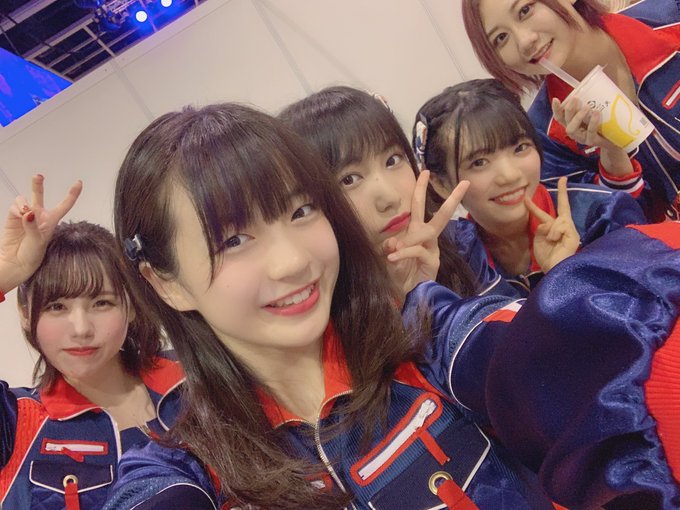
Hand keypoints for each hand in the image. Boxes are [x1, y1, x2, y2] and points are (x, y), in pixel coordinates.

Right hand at [0, 174, 81, 293]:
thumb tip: (28, 212)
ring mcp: (25, 216)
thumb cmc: (32, 255)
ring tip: (24, 212)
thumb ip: (33, 226)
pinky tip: (19, 215)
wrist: (15, 263)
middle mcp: (39, 216)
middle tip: (38, 176)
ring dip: (23, 202)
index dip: (72, 194)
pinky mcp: (13, 218)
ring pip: (25, 200)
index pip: (64, 205)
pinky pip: (15, 206)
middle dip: (37, 185)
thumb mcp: (38, 242)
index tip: (79, 182)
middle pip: (39, 195)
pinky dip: (16, 208)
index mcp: (51, 221)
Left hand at [383, 170, 468, 296]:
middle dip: (452, 199)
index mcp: (417, 232)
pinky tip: (393, 258)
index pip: (419, 207)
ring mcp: (432, 250)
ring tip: (394, 248)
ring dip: (410, 238)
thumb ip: (391, 246)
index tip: (424, 171)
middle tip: (464, 183)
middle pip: (441, 215)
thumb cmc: (397, 274)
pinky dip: (404, 253)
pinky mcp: (432, 263)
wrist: (404, 295)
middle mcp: (428, 238)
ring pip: (428, 232)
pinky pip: (418, 252)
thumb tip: (394, 241)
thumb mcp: (389, 256)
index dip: (421, 189)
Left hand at [526, 177, 578, 272]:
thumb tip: (546, 222)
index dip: (542, 202)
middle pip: (564, 207)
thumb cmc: (546, 257)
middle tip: (563, 179)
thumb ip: (541, 228)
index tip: (539, 191)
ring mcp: (571, 231)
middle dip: (563, 192)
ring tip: (551, 241)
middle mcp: (565, 227)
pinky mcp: (574, 236)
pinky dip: (554, 233)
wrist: (553, 270)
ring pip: (558, 220)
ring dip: (550, 230)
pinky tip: (556, 242)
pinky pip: (561, 226)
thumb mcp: (539, 239)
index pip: (549, 212)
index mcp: (554, 228)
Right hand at [551, 98, 632, 176]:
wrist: (617, 140)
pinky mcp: (592, 141)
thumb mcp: (597, 113)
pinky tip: (596, 114)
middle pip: (565, 121)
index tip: (556, 99)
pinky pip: (590, 132)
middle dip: (568, 109)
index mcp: (572, 123)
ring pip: (572, 129)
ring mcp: (582, 138)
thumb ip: (595, 103)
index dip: (556, 109)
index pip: (560, 117)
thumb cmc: (605, 124)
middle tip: (576, 98)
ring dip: (577, 117)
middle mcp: (574, 131)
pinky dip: (592, 122)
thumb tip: (600, 84)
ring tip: (588, 107)